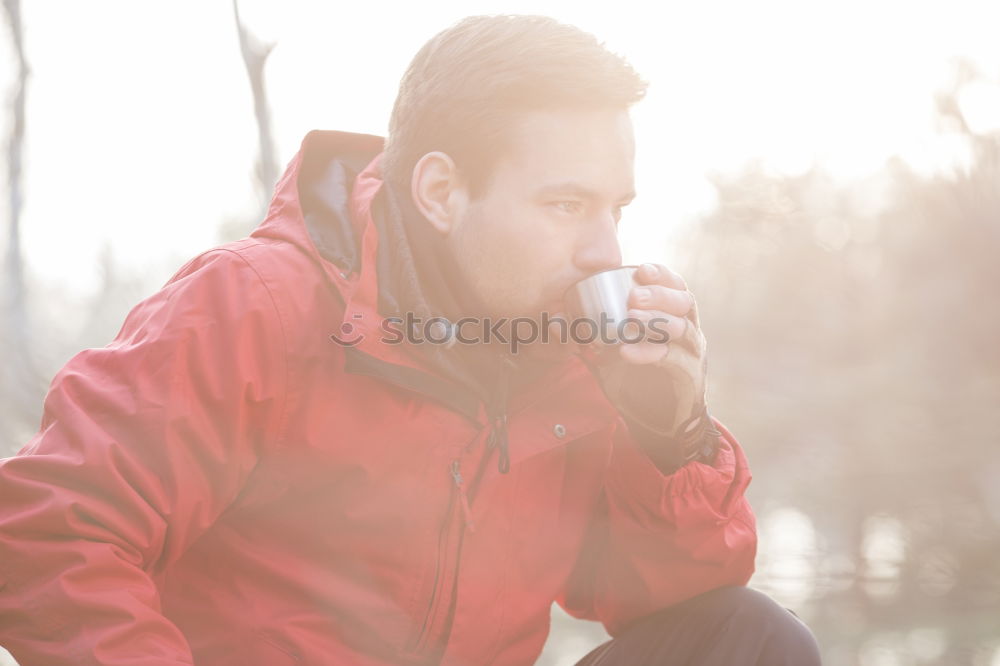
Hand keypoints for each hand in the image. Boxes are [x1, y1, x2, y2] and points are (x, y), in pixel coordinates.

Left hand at [591, 263, 712, 452]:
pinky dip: (649, 353)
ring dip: (656, 320)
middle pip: (683, 301)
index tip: (641, 269)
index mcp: (675, 314)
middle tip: (634, 296)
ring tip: (633, 318)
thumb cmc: (636, 376)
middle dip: (659, 295)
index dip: (661, 274)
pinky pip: (671, 359)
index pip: (675, 285)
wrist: (658, 419)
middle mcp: (688, 328)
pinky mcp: (688, 375)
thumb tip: (556, 322)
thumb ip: (589, 336)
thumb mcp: (610, 351)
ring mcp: (691, 351)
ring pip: (681, 328)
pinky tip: (627, 352)